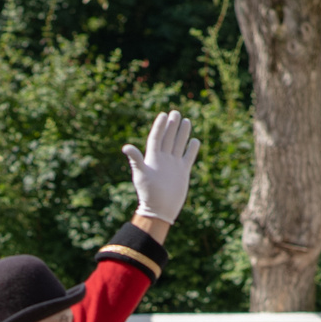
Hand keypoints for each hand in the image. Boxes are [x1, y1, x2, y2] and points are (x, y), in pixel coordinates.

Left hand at [122, 109, 199, 223]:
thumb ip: (135, 159)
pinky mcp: (182, 172)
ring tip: (186, 121)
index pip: (156, 138)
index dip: (159, 126)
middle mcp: (163, 159)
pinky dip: (191, 149)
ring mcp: (173, 165)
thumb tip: (126, 147)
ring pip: (178, 145)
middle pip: (168, 138)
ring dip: (182, 134)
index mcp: (153, 158)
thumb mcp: (141, 174)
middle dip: (171, 126)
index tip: (163, 114)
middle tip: (175, 112)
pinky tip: (194, 141)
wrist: (160, 209)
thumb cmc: (148, 193)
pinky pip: (187, 157)